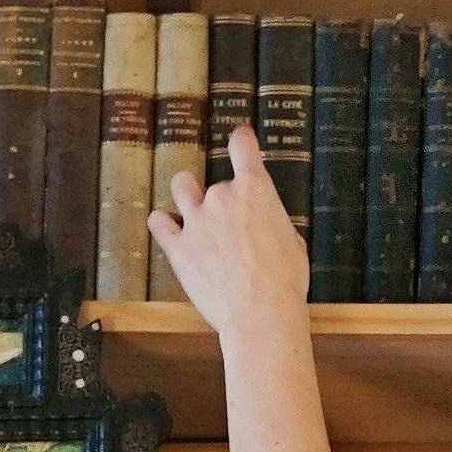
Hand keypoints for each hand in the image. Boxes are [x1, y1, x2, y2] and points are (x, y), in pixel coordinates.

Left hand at [146, 116, 312, 341]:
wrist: (261, 314)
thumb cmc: (285, 283)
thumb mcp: (293, 243)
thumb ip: (274, 224)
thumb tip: (267, 228)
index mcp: (255, 190)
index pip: (243, 147)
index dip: (241, 139)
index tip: (241, 138)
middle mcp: (222, 196)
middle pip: (217, 183)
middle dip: (224, 202)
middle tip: (231, 226)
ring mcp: (196, 219)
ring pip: (181, 186)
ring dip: (187, 193)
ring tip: (193, 210)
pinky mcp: (178, 247)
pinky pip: (159, 222)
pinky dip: (163, 223)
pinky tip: (169, 229)